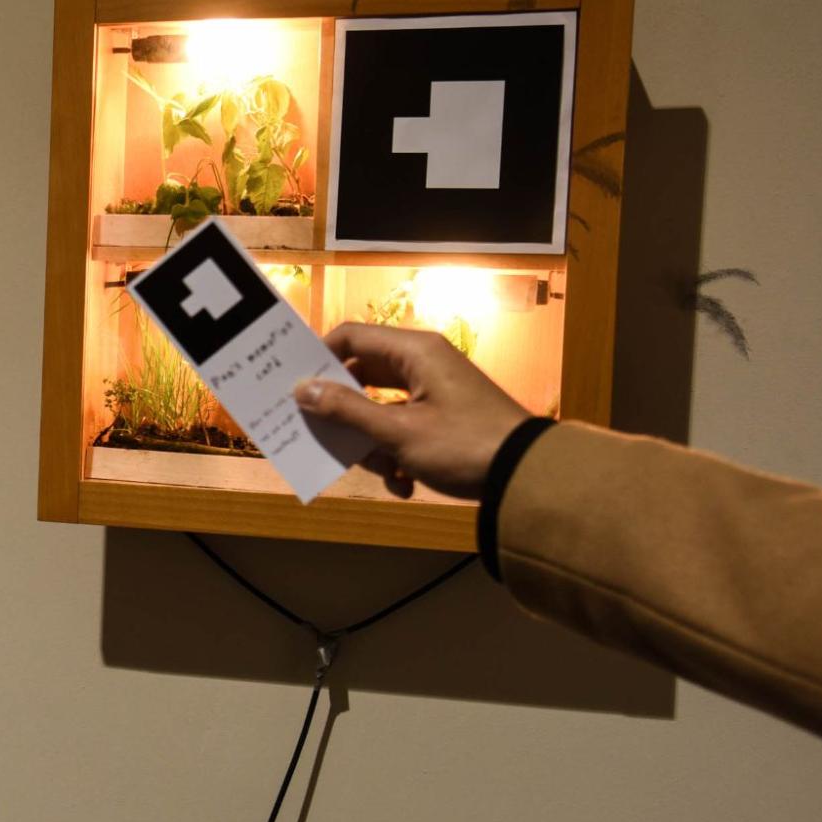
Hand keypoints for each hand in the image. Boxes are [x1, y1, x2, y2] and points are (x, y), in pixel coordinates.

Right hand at [295, 323, 530, 500]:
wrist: (526, 476)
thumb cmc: (463, 445)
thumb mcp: (398, 432)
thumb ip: (346, 411)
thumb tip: (303, 390)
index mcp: (414, 352)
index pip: (351, 337)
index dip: (319, 359)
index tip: (295, 386)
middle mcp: (423, 364)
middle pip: (362, 378)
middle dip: (347, 416)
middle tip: (324, 437)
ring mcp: (434, 391)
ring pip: (380, 410)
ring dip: (375, 445)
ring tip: (386, 471)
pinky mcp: (443, 417)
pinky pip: (403, 428)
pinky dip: (397, 456)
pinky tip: (405, 484)